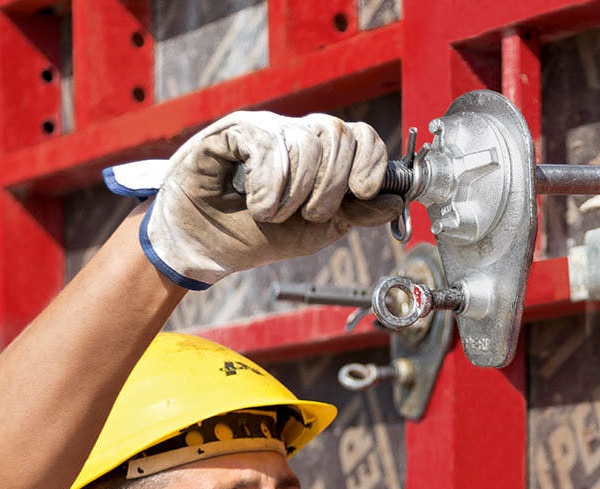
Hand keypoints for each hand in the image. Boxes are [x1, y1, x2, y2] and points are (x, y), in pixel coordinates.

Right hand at [103, 111, 402, 289]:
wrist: (203, 249)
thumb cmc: (255, 236)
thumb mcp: (315, 231)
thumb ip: (355, 214)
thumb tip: (396, 198)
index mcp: (319, 154)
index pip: (360, 136)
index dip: (370, 161)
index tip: (364, 191)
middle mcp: (293, 133)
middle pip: (338, 135)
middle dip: (331, 186)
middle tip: (309, 214)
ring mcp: (262, 129)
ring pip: (305, 140)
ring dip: (296, 193)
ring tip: (274, 214)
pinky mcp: (230, 132)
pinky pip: (267, 143)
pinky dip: (270, 184)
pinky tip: (258, 204)